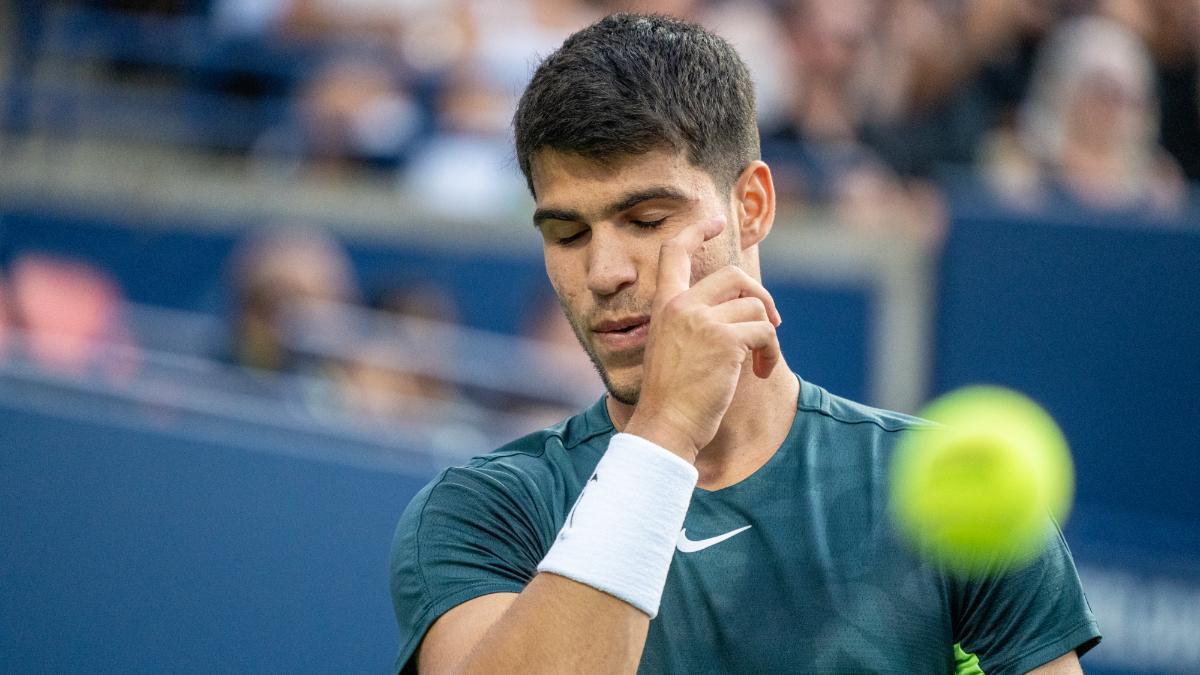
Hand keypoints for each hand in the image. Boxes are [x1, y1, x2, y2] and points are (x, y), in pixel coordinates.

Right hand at [625, 218, 782, 462]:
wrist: (666, 424)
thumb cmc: (671, 397)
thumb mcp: (672, 349)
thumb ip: (695, 324)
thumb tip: (740, 311)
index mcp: (664, 305)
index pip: (675, 252)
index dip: (697, 230)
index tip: (716, 220)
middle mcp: (682, 305)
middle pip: (734, 275)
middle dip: (761, 297)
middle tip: (772, 324)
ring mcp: (703, 320)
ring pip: (756, 309)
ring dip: (768, 337)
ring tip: (760, 363)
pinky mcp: (726, 339)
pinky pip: (765, 332)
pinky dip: (772, 353)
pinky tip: (761, 372)